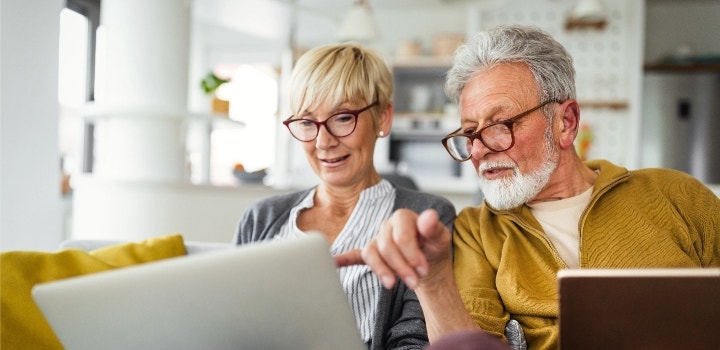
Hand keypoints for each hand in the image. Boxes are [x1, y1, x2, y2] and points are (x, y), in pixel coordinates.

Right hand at [335, 208, 451, 289]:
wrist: (429, 262)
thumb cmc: (434, 247)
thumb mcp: (441, 239)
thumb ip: (434, 228)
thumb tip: (429, 216)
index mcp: (403, 217)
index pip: (400, 234)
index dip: (411, 253)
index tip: (422, 270)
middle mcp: (387, 226)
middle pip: (386, 246)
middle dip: (400, 267)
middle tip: (414, 282)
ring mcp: (377, 240)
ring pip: (371, 253)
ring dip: (382, 270)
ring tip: (392, 284)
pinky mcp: (372, 254)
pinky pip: (354, 255)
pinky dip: (344, 259)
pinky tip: (335, 262)